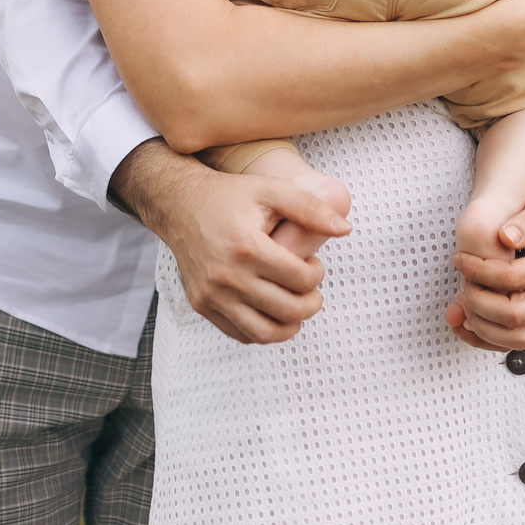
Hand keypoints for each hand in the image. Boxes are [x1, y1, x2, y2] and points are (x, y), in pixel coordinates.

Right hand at [112, 141, 350, 343]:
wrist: (180, 205)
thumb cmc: (229, 196)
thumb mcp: (271, 190)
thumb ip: (311, 208)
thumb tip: (345, 229)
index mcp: (247, 247)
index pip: (300, 280)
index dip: (317, 274)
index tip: (313, 264)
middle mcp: (227, 276)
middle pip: (287, 310)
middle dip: (311, 302)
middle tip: (311, 289)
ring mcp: (212, 295)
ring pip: (265, 333)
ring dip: (291, 324)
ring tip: (297, 305)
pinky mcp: (202, 305)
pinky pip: (241, 334)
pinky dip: (264, 330)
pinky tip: (272, 310)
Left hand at [445, 177, 524, 350]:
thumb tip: (504, 237)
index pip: (512, 279)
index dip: (480, 271)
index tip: (462, 260)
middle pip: (514, 316)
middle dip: (478, 302)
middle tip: (463, 282)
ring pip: (517, 338)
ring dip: (482, 327)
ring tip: (462, 305)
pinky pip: (518, 341)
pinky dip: (489, 340)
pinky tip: (467, 326)